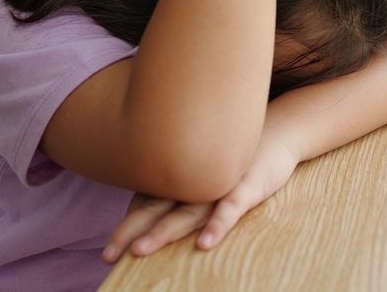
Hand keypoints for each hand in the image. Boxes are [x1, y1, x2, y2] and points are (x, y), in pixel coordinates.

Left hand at [102, 133, 300, 261]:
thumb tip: (156, 215)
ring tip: (140, 251)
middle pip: (156, 208)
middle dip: (131, 232)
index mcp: (183, 178)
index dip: (126, 226)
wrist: (279, 132)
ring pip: (187, 211)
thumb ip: (184, 191)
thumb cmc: (239, 159)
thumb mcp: (208, 172)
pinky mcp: (247, 187)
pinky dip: (217, 225)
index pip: (147, 204)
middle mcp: (195, 180)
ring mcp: (220, 184)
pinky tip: (205, 244)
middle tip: (108, 255)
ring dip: (163, 232)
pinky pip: (230, 209)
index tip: (107, 251)